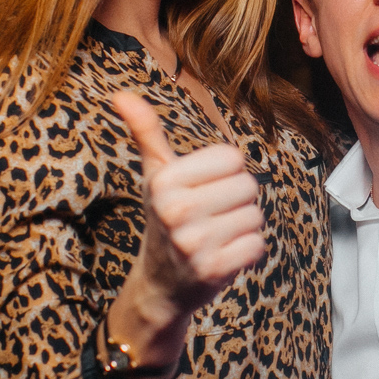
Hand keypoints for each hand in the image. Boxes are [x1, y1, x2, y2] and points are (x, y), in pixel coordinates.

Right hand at [107, 92, 265, 366]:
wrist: (161, 284)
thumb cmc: (164, 219)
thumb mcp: (154, 175)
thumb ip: (146, 133)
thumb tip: (120, 95)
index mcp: (164, 181)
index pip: (233, 158)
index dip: (225, 173)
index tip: (204, 189)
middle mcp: (175, 210)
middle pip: (248, 186)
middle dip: (236, 201)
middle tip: (211, 216)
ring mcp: (194, 243)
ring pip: (255, 216)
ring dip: (243, 227)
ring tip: (216, 235)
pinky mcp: (214, 269)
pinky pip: (258, 245)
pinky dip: (247, 251)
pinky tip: (223, 255)